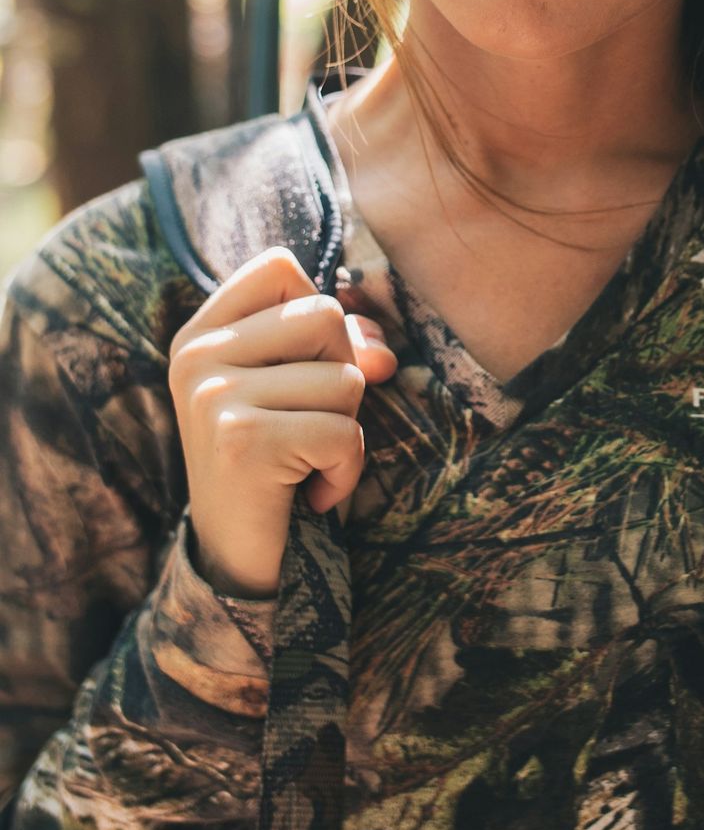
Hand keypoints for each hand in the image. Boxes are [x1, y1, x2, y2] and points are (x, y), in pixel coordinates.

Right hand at [167, 246, 397, 597]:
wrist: (242, 562)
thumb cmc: (279, 465)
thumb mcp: (300, 390)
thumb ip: (338, 346)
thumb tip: (382, 355)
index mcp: (200, 333)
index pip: (280, 267)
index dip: (318, 314)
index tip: (302, 370)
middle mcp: (195, 356)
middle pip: (324, 316)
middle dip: (341, 376)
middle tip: (303, 427)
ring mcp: (212, 396)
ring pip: (345, 377)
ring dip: (345, 430)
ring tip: (303, 462)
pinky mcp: (242, 441)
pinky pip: (344, 432)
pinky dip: (344, 470)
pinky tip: (308, 492)